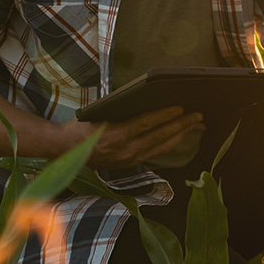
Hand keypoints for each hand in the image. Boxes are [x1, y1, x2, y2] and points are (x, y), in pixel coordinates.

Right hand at [61, 106, 203, 169]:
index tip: (181, 108)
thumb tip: (145, 99)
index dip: (166, 116)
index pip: (147, 123)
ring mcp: (129, 159)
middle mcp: (125, 149)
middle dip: (181, 125)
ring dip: (180, 135)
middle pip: (160, 136)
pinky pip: (155, 153)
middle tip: (197, 116)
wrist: (65, 152)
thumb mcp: (99, 114)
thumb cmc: (81, 128)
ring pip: (161, 146)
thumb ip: (120, 109)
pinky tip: (178, 136)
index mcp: (116, 135)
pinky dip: (168, 143)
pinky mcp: (130, 164)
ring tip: (194, 125)